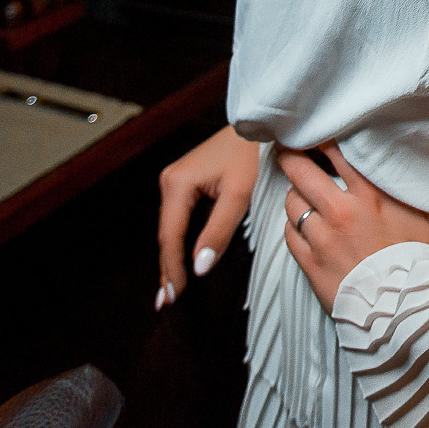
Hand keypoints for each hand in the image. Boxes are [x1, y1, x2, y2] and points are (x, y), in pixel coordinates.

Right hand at [156, 124, 258, 309]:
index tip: (175, 296)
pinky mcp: (185, 182)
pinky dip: (179, 242)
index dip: (172, 269)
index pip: (171, 237)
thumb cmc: (255, 154)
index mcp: (177, 184)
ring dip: (171, 258)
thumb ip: (218, 232)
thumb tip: (198, 268)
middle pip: (166, 234)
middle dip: (167, 268)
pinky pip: (179, 219)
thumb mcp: (240, 195)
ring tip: (171, 289)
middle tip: (166, 302)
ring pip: (171, 228)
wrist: (262, 124)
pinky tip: (179, 261)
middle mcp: (169, 181)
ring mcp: (175, 181)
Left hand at [278, 143, 428, 310]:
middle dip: (290, 157)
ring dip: (294, 194)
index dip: (320, 138)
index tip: (315, 133)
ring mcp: (322, 239)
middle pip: (300, 171)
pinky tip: (301, 224)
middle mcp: (342, 211)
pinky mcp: (311, 264)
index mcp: (371, 195)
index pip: (334, 151)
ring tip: (299, 192)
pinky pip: (289, 235)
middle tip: (286, 149)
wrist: (404, 312)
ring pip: (291, 203)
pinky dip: (292, 226)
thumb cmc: (423, 263)